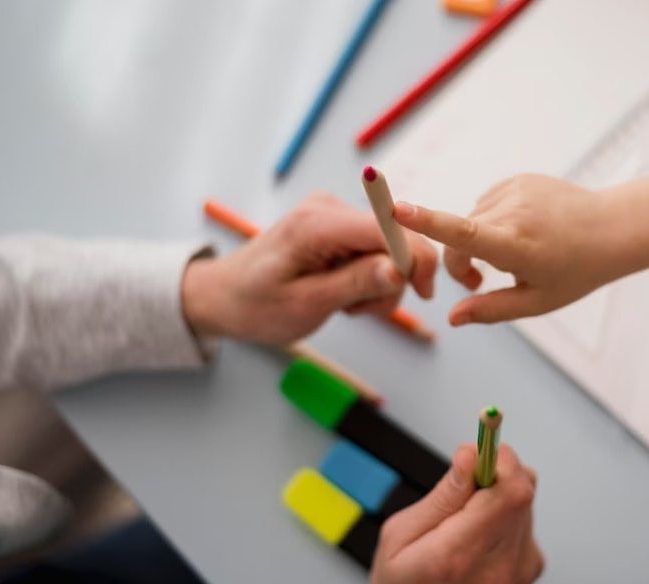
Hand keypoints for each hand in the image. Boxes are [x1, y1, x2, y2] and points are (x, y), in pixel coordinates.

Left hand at [182, 192, 436, 343]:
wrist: (224, 297)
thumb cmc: (255, 304)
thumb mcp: (306, 304)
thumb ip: (355, 284)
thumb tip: (399, 270)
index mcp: (318, 224)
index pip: (389, 228)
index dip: (417, 258)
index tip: (424, 294)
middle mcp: (329, 209)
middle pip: (395, 239)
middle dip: (391, 280)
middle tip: (359, 310)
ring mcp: (334, 216)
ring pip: (389, 249)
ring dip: (377, 284)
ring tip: (344, 303)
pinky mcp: (338, 227)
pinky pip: (374, 251)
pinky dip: (368, 278)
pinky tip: (342, 292)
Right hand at [358, 445, 543, 583]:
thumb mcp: (399, 537)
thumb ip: (442, 495)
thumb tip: (470, 455)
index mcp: (459, 555)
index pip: (508, 490)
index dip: (499, 457)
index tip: (483, 442)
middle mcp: (499, 564)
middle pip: (524, 488)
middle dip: (495, 469)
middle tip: (464, 481)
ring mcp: (521, 569)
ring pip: (526, 500)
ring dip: (499, 493)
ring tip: (463, 520)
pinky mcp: (531, 569)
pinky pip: (525, 519)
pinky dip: (504, 514)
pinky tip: (477, 537)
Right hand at [392, 174, 622, 324]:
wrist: (611, 229)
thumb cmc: (576, 271)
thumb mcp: (536, 301)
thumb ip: (490, 310)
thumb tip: (452, 318)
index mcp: (517, 246)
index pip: (465, 233)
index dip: (428, 222)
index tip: (397, 209)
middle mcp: (514, 213)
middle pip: (459, 237)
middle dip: (462, 262)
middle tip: (482, 282)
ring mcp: (516, 191)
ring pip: (471, 219)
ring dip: (478, 240)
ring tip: (511, 253)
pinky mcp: (517, 178)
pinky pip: (485, 203)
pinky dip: (491, 220)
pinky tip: (519, 231)